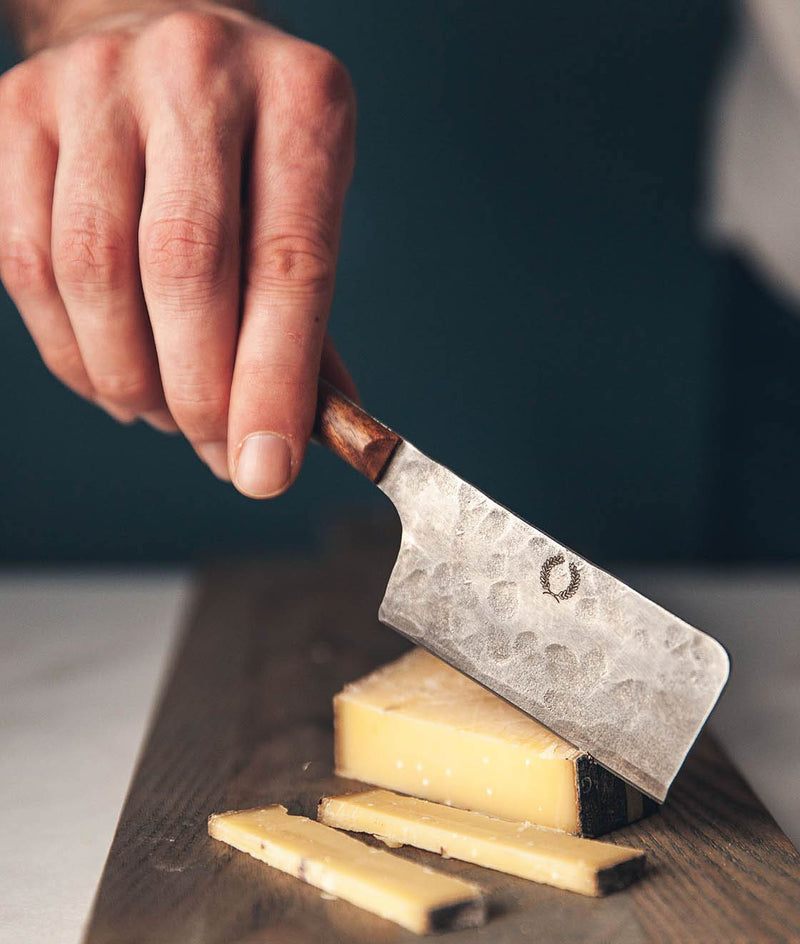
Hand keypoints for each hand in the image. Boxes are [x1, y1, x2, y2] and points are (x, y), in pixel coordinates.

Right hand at [0, 1, 356, 495]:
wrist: (160, 40)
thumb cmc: (250, 151)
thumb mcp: (306, 209)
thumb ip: (304, 320)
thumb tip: (294, 440)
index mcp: (299, 99)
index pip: (288, 263)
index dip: (274, 382)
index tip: (266, 470)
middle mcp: (195, 72)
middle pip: (183, 267)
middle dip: (197, 393)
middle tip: (215, 453)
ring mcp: (95, 85)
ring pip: (93, 272)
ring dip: (128, 379)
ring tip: (161, 412)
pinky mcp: (16, 112)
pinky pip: (27, 264)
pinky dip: (71, 351)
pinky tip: (109, 374)